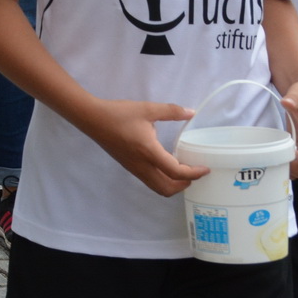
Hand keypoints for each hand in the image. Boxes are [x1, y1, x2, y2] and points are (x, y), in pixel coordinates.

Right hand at [77, 98, 207, 196]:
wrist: (93, 118)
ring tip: (182, 172)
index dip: (193, 173)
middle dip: (183, 185)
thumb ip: (171, 111)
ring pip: (157, 187)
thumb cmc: (120, 114)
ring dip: (172, 185)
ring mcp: (134, 168)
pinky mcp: (129, 166)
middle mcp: (142, 165)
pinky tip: (165, 165)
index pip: (175, 172)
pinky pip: (149, 181)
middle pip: (166, 188)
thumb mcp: (147, 109)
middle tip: (194, 174)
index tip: (205, 169)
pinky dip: (162, 180)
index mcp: (149, 152)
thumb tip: (191, 112)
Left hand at [280, 79, 297, 181]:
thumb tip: (287, 102)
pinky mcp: (296, 144)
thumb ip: (295, 98)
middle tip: (280, 158)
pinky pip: (294, 162)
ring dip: (289, 170)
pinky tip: (273, 156)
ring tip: (274, 158)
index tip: (296, 153)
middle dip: (296, 170)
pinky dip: (285, 164)